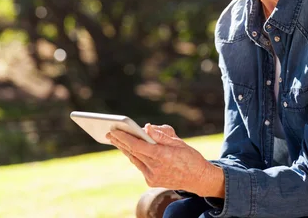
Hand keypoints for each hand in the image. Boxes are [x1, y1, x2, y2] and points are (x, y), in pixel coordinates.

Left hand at [106, 124, 224, 197]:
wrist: (198, 179)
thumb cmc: (190, 157)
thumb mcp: (179, 142)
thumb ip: (161, 135)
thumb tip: (146, 127)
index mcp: (163, 156)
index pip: (138, 146)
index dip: (125, 138)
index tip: (115, 130)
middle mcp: (155, 168)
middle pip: (133, 153)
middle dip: (120, 142)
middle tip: (109, 132)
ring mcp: (152, 177)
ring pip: (134, 159)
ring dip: (124, 149)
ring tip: (115, 139)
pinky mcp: (151, 181)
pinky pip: (139, 166)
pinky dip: (133, 156)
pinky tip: (127, 148)